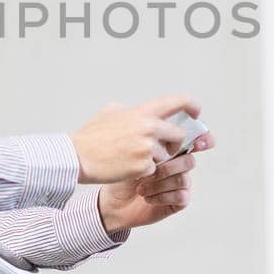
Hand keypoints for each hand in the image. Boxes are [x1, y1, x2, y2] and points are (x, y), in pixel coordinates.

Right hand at [70, 94, 199, 184]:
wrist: (78, 157)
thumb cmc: (91, 137)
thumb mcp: (110, 112)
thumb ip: (129, 110)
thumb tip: (136, 110)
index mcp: (143, 111)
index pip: (179, 102)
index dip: (192, 106)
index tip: (195, 113)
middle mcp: (149, 127)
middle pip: (179, 135)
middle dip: (174, 143)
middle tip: (162, 148)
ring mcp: (147, 148)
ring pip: (166, 155)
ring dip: (155, 159)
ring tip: (132, 157)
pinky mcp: (144, 166)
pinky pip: (154, 169)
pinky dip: (144, 171)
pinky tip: (127, 167)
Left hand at [96, 130, 216, 233]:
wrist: (112, 201)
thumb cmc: (122, 174)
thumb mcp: (130, 151)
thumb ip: (148, 137)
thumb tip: (159, 127)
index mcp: (170, 149)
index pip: (194, 140)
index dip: (203, 139)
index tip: (198, 143)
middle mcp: (178, 165)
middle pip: (189, 161)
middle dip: (168, 166)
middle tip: (148, 171)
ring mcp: (179, 183)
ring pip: (183, 179)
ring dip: (160, 183)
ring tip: (141, 187)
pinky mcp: (177, 201)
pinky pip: (181, 196)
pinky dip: (162, 196)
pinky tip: (148, 197)